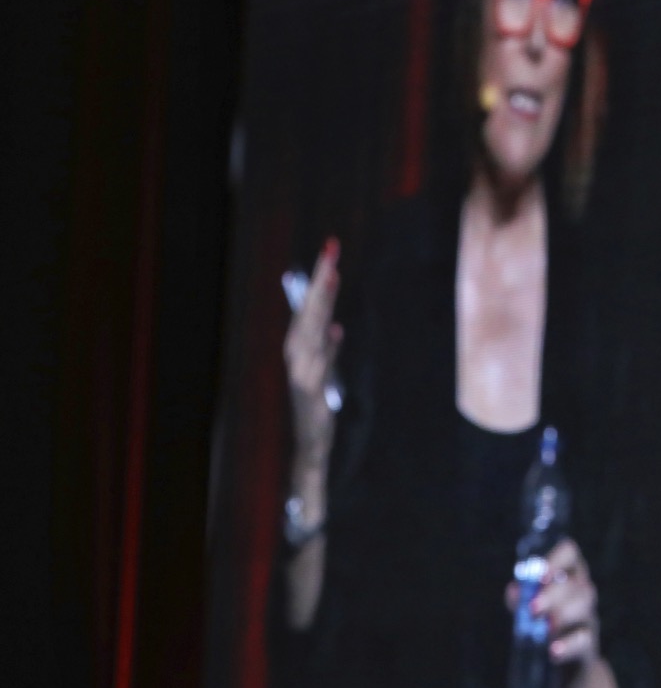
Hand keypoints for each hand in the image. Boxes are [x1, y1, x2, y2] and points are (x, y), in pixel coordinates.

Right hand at [283, 237, 343, 466]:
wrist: (312, 439)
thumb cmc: (318, 403)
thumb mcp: (325, 370)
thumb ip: (329, 350)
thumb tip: (335, 328)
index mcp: (299, 344)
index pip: (309, 303)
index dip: (319, 276)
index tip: (332, 248)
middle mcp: (296, 352)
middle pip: (310, 309)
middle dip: (320, 279)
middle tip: (332, 250)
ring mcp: (301, 370)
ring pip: (313, 329)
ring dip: (321, 304)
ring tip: (331, 278)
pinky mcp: (311, 390)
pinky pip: (321, 364)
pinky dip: (327, 348)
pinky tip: (335, 332)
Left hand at [506, 537, 602, 672]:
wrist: (568, 670)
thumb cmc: (547, 630)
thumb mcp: (532, 612)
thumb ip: (522, 601)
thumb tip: (514, 590)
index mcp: (567, 577)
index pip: (570, 555)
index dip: (557, 559)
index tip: (541, 575)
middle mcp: (582, 593)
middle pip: (577, 583)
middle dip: (554, 595)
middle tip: (533, 609)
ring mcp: (588, 620)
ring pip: (584, 607)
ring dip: (563, 614)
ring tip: (546, 628)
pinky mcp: (589, 646)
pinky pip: (583, 641)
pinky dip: (568, 646)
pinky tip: (553, 651)